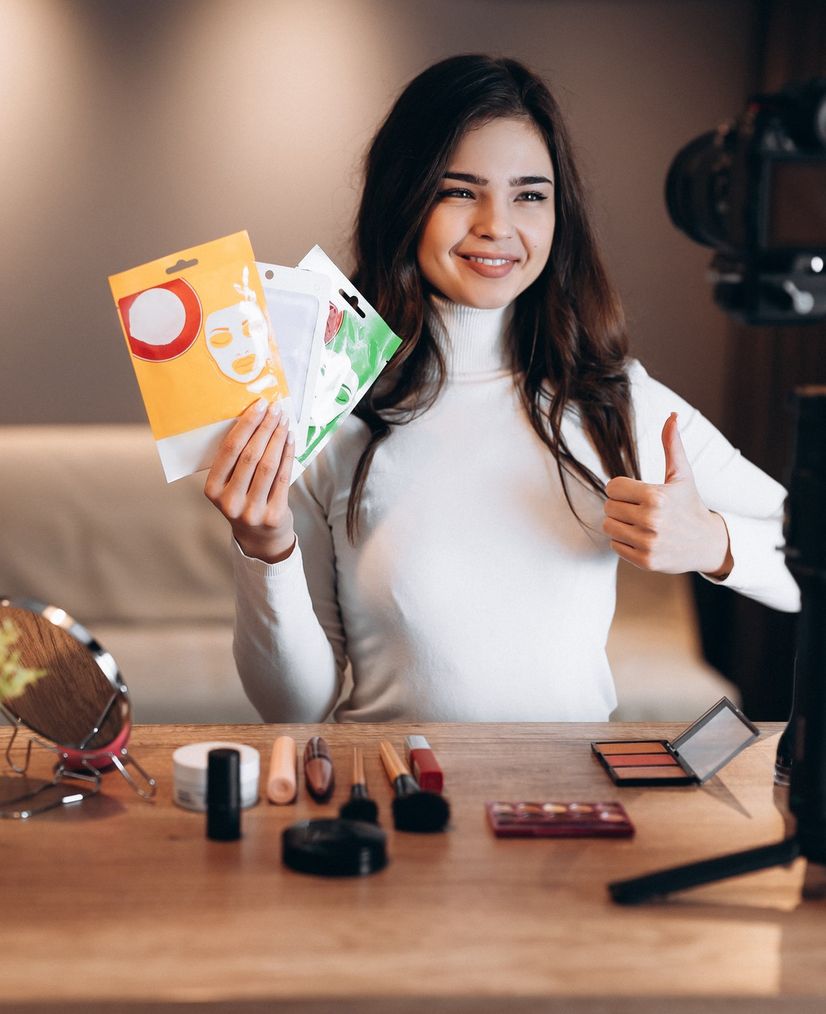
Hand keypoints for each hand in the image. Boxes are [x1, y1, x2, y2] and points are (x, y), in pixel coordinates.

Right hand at [204, 399, 296, 562]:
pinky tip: (290, 438)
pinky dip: (287, 454)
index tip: (258, 406)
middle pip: (250, 456)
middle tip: (275, 408)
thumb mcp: (228, 486)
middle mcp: (229, 501)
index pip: (229, 450)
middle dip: (264, 427)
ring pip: (268, 465)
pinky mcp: (273, 515)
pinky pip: (283, 478)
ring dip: (277, 438)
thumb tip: (253, 417)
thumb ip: (235, 461)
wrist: (259, 539)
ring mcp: (252, 510)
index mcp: (212, 490)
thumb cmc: (243, 502)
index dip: (246, 425)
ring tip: (284, 420)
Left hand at [602, 412, 732, 576]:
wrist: (708, 543)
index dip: (622, 489)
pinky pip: (615, 546)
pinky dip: (624, 542)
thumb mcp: (682, 475)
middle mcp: (651, 521)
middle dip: (620, 506)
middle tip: (639, 509)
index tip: (637, 493)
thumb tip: (672, 416)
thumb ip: (672, 446)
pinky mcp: (645, 561)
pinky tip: (643, 539)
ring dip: (620, 524)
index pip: (612, 487)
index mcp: (656, 496)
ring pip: (608, 527)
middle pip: (608, 507)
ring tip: (641, 524)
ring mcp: (648, 543)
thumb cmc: (690, 505)